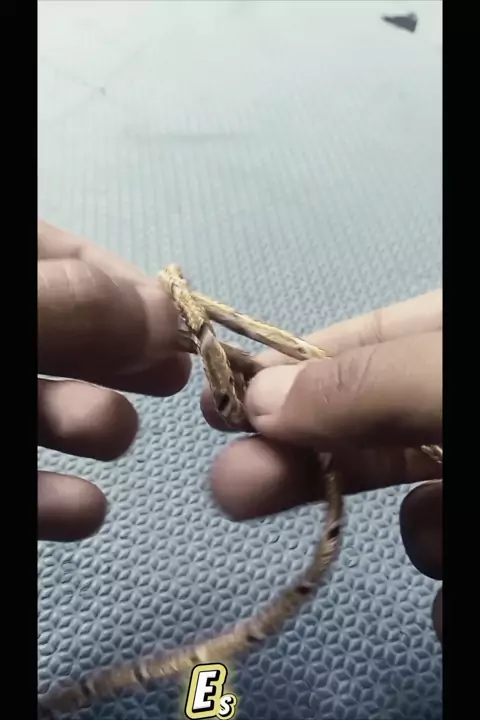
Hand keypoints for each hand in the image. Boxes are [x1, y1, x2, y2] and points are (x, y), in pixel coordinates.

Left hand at [38, 221, 189, 541]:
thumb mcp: (9, 315)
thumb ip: (77, 308)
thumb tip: (167, 319)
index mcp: (0, 275)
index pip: (56, 252)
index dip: (118, 278)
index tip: (180, 318)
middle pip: (63, 334)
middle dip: (120, 355)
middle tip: (174, 377)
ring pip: (41, 411)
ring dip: (91, 424)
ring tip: (113, 435)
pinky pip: (16, 484)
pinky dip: (53, 501)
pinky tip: (85, 510)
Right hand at [203, 290, 441, 641]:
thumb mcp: (453, 381)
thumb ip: (371, 384)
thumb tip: (261, 397)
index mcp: (451, 341)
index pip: (369, 339)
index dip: (296, 364)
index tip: (227, 399)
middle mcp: (459, 404)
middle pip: (374, 425)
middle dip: (307, 457)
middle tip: (232, 485)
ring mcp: (476, 470)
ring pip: (419, 501)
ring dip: (411, 532)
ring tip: (432, 548)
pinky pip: (449, 560)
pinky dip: (443, 594)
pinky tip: (452, 610)